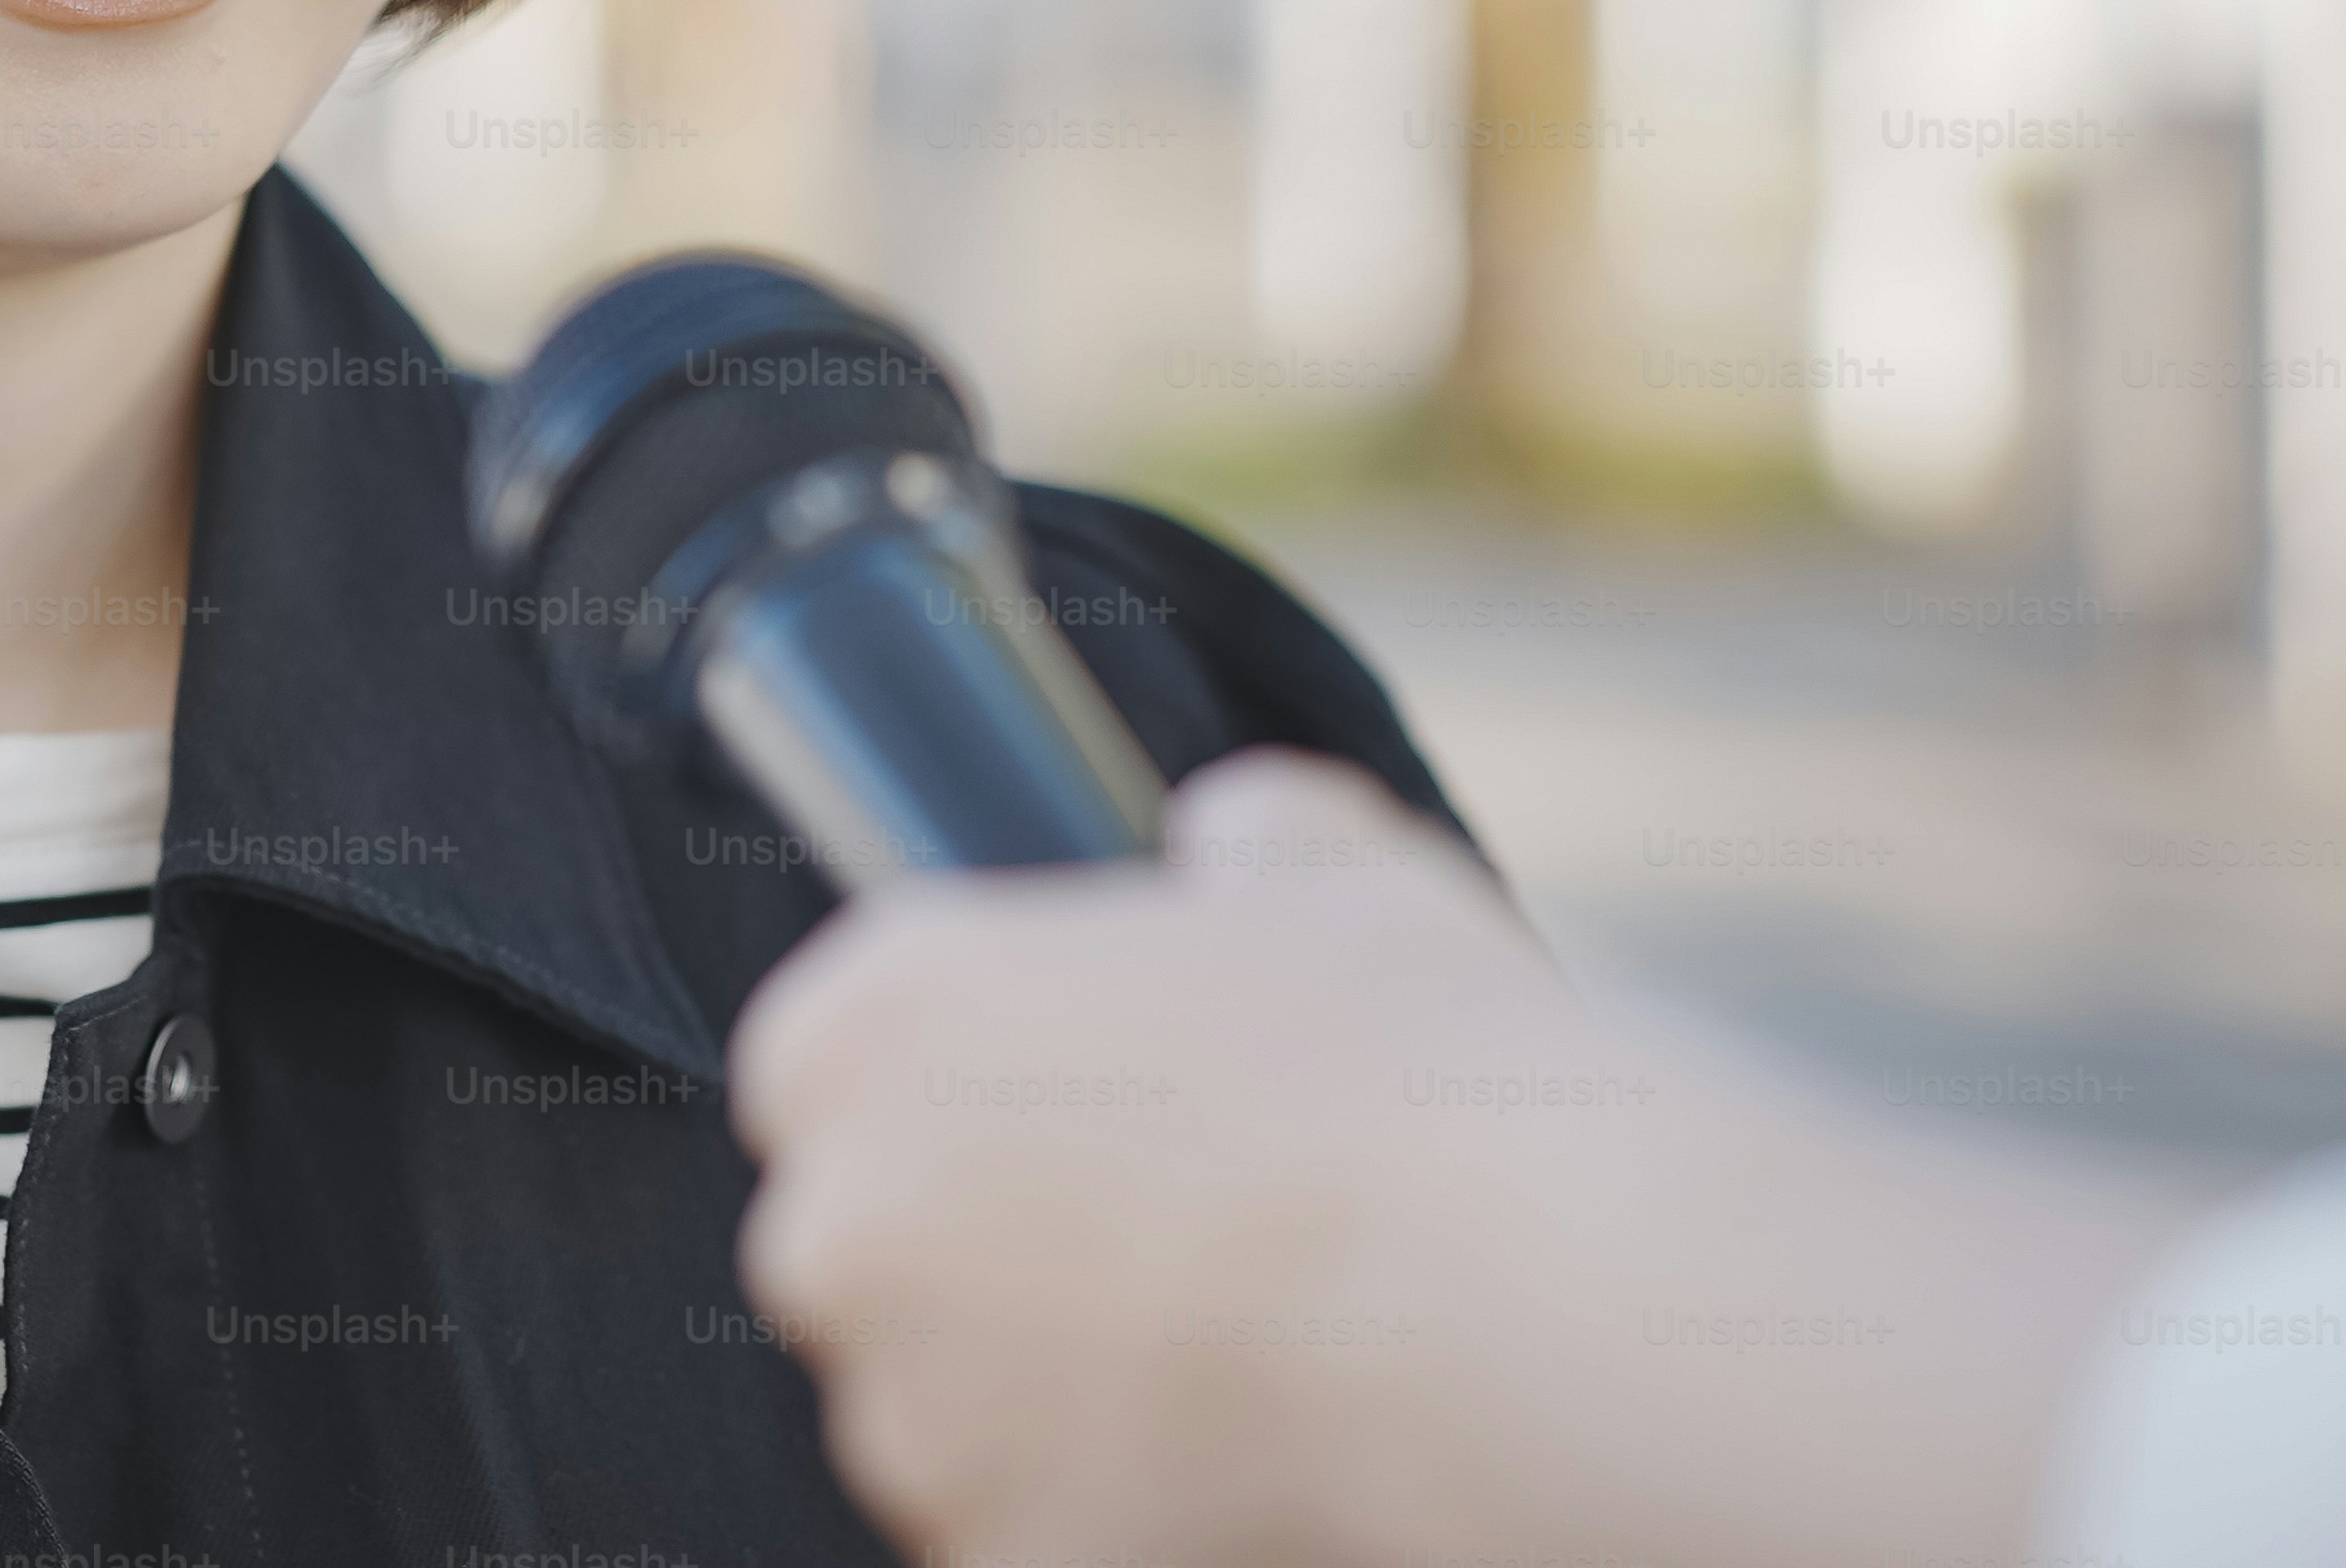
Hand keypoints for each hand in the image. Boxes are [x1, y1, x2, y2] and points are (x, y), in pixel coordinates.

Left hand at [727, 750, 2191, 1567]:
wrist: (1517, 1306)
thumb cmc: (1421, 1072)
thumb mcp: (1332, 874)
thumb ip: (1240, 850)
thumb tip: (1235, 847)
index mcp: (871, 1019)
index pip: (828, 1063)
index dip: (959, 1093)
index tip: (1064, 1115)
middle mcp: (846, 1218)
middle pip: (870, 1251)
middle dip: (987, 1259)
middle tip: (1167, 1243)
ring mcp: (910, 1415)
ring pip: (950, 1411)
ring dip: (1052, 1398)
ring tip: (1236, 1353)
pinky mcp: (994, 1558)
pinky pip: (1031, 1529)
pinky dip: (1117, 1510)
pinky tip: (1248, 1450)